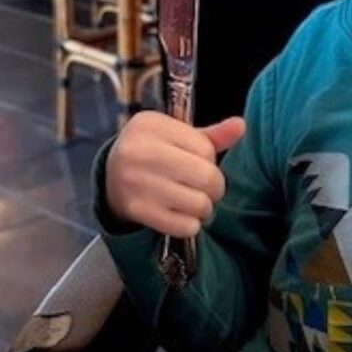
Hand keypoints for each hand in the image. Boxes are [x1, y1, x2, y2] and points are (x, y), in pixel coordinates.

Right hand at [105, 111, 245, 236]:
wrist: (111, 176)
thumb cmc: (153, 151)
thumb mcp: (175, 135)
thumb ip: (210, 135)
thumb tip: (240, 126)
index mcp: (151, 125)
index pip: (205, 148)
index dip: (210, 159)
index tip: (199, 163)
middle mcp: (140, 152)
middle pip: (206, 176)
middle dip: (215, 187)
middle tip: (208, 189)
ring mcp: (136, 182)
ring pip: (199, 203)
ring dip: (205, 207)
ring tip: (196, 202)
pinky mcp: (136, 210)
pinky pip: (184, 225)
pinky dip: (191, 224)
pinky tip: (182, 215)